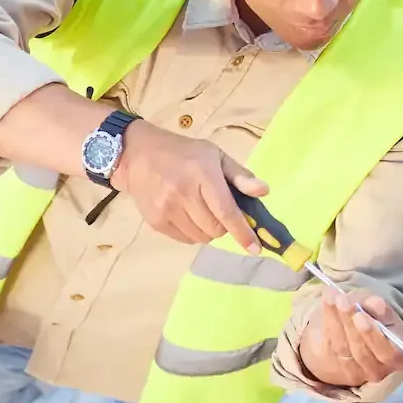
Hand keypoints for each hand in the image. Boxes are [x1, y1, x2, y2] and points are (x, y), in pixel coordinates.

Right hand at [114, 122, 268, 250]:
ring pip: (201, 237)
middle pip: (216, 229)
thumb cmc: (183, 153)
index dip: (243, 233)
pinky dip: (193, 232)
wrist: (137, 156)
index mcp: (202, 176)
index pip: (226, 212)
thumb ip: (240, 175)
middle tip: (217, 210)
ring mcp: (167, 210)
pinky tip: (186, 215)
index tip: (256, 248)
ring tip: (200, 212)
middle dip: (223, 225)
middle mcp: (183, 195)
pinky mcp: (156, 222)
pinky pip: (185, 239)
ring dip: (208, 230)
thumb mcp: (215, 155)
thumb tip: (264, 191)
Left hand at [299, 289, 402, 393]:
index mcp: (397, 358)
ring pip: (342, 345)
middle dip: (350, 323)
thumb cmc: (375, 322)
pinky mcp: (334, 365)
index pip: (389, 352)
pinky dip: (327, 319)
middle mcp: (377, 369)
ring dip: (336, 319)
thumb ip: (381, 309)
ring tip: (333, 298)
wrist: (353, 337)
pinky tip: (327, 301)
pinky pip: (329, 343)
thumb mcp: (383, 314)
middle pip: (362, 350)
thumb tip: (374, 303)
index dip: (373, 335)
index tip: (360, 315)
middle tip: (343, 302)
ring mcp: (353, 370)